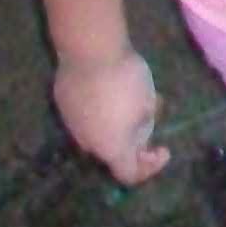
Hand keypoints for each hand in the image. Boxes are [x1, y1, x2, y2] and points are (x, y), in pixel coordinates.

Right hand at [54, 50, 170, 184]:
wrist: (90, 51)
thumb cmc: (126, 81)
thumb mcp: (147, 105)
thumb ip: (144, 127)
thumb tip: (140, 135)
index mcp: (112, 148)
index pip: (129, 174)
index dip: (150, 167)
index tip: (162, 148)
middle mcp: (88, 143)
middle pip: (113, 154)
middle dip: (133, 143)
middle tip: (148, 122)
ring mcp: (71, 125)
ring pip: (97, 134)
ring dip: (116, 126)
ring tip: (133, 101)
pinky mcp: (63, 106)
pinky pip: (84, 118)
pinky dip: (99, 112)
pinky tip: (110, 91)